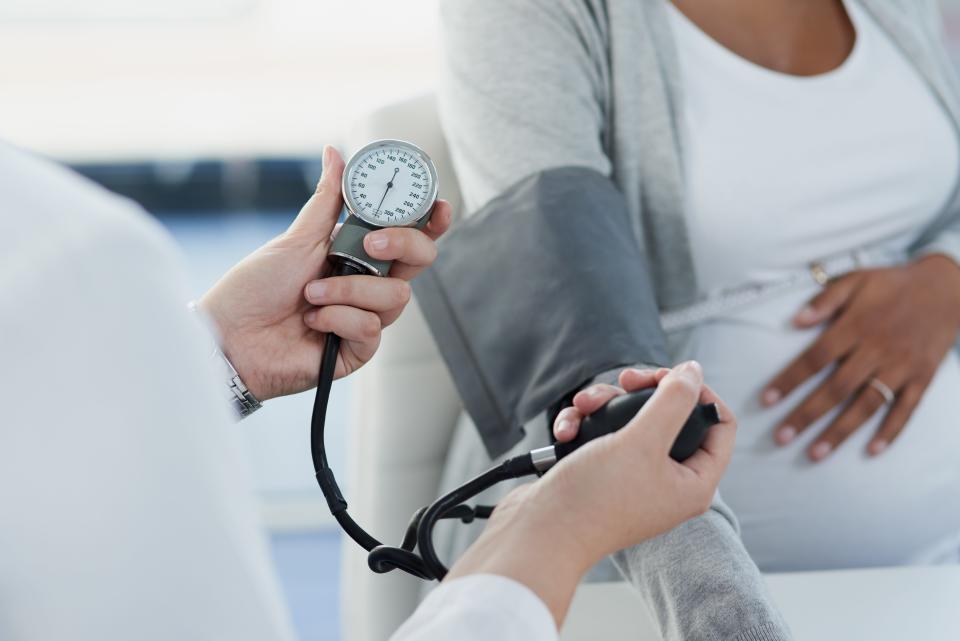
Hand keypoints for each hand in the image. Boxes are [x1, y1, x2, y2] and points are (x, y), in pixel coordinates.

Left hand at [198, 146, 451, 400]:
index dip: (432, 222)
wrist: (229, 335)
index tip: (437, 207)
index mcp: (360, 254)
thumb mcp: (297, 237)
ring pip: (396, 296)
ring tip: (312, 294)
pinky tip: (312, 323)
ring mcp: (365, 318)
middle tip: (371, 244)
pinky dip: (337, 319)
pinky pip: (371, 327)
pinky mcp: (358, 351)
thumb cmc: (256, 287)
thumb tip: (335, 152)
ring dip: (349, 289)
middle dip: (403, 245)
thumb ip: (328, 199)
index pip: (411, 236)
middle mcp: (369, 284)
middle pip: (420, 261)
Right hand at [446, 362, 735, 625]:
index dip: (699, 393)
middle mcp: (668, 480)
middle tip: (625, 381)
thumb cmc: (596, 497)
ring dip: (605, 404)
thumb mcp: (642, 441)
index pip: (719, 425)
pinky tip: (567, 430)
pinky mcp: (603, 472)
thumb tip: (693, 370)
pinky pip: (603, 433)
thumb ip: (673, 401)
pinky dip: (585, 423)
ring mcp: (634, 477)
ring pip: (631, 419)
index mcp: (693, 482)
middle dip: (643, 391)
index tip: (667, 377)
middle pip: (673, 415)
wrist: (539, 532)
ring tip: (583, 405)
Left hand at [762, 254, 959, 460]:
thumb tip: (795, 320)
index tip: (766, 400)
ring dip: (840, 431)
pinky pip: (906, 409)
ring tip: (814, 454)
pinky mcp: (923, 377)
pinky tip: (871, 451)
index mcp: (856, 326)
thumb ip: (825, 300)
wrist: (947, 288)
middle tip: (781, 438)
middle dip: (807, 415)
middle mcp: (878, 350)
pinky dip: (891, 431)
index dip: (790, 380)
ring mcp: (902, 367)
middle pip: (837, 388)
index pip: (816, 358)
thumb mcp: (856, 280)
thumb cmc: (891, 284)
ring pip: (867, 405)